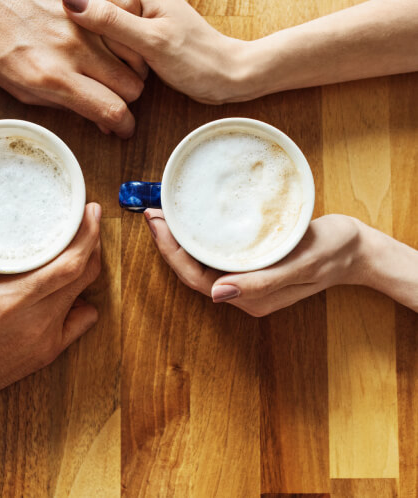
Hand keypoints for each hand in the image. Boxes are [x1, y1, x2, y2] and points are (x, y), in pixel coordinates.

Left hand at [0, 0, 147, 137]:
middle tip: (114, 91)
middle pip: (131, 84)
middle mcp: (72, 48)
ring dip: (131, 62)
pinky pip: (129, 6)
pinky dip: (130, 21)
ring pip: (136, 50)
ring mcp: (80, 15)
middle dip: (126, 95)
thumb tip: (102, 119)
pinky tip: (118, 30)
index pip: (112, 110)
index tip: (124, 126)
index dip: (124, 125)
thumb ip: (67, 106)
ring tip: (116, 62)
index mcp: (53, 79)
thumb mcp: (22, 90)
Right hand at [0, 189, 101, 450]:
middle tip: (87, 218)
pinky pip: (79, 322)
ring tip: (80, 244)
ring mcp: (45, 339)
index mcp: (12, 298)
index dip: (88, 234)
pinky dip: (82, 301)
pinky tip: (71, 289)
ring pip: (84, 294)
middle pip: (84, 274)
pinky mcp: (46, 353)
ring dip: (86, 267)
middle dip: (92, 242)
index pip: (70, 263)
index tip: (89, 211)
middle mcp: (37, 320)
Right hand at [62, 0, 257, 103]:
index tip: (71, 45)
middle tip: (88, 64)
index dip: (78, 22)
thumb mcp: (152, 43)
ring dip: (100, 50)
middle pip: (97, 12)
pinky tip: (111, 71)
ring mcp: (143, 13)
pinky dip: (112, 56)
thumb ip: (113, 23)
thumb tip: (72, 2)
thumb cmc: (197, 61)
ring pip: (105, 29)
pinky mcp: (145, 31)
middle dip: (90, 40)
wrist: (227, 76)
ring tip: (101, 70)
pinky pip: (117, 39)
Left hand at [143, 211, 370, 316]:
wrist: (356, 250)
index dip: (171, 252)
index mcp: (252, 298)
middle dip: (168, 244)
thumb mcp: (302, 264)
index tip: (156, 222)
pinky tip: (190, 223)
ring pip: (200, 264)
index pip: (196, 278)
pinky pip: (214, 257)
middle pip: (192, 272)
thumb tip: (218, 294)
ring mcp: (246, 281)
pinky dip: (197, 239)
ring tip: (164, 214)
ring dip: (179, 241)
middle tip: (153, 212)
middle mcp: (243, 293)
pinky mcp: (251, 267)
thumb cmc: (333, 252)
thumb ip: (262, 282)